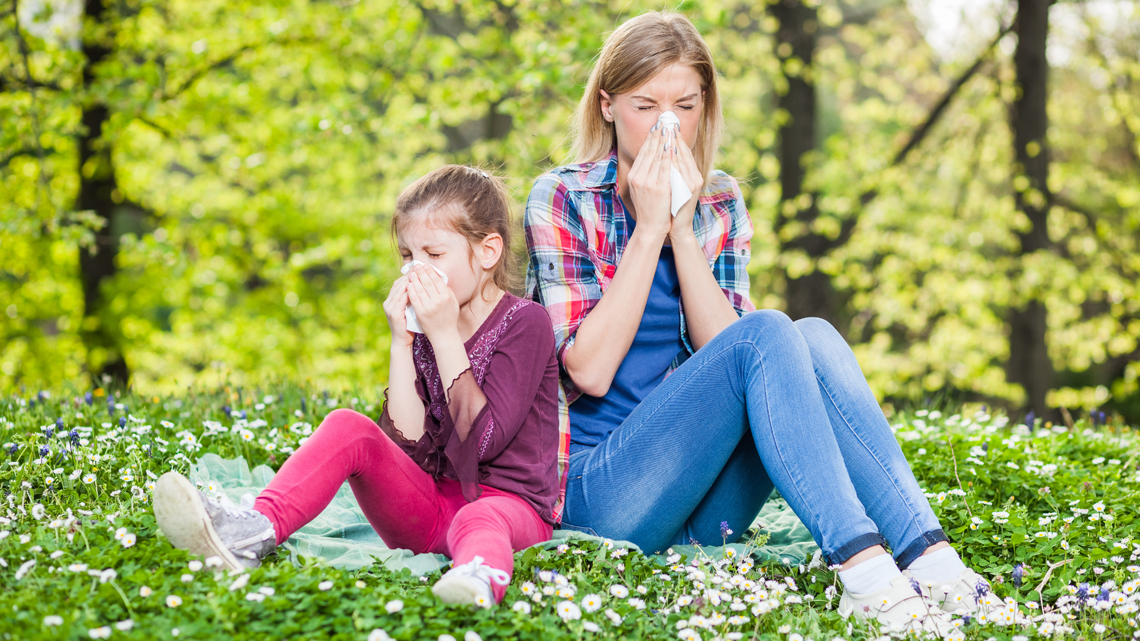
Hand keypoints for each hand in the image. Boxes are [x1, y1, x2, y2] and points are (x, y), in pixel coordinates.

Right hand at [382, 273, 413, 347]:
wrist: (403, 340)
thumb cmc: (410, 324)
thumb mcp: (411, 308)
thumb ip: (413, 297)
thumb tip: (424, 285)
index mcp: (392, 299)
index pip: (400, 282)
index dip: (409, 274)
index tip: (420, 268)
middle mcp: (388, 301)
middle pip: (399, 284)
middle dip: (410, 275)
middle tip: (420, 267)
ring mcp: (389, 307)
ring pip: (400, 290)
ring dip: (410, 281)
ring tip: (419, 275)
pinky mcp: (393, 313)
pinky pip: (401, 300)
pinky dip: (409, 293)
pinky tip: (417, 288)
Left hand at [406, 265, 460, 345]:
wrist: (444, 335)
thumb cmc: (449, 319)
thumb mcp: (454, 304)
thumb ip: (449, 291)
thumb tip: (441, 279)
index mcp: (447, 297)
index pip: (437, 280)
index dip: (431, 271)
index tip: (426, 266)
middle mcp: (438, 301)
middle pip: (427, 282)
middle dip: (421, 272)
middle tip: (416, 266)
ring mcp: (429, 307)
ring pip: (419, 289)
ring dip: (414, 279)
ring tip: (411, 273)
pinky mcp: (421, 312)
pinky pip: (414, 299)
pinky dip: (411, 290)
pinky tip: (408, 285)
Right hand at [626, 122, 673, 240]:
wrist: (650, 228)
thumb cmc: (649, 210)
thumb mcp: (642, 190)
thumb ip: (645, 175)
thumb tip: (652, 159)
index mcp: (634, 176)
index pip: (643, 152)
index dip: (650, 138)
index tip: (657, 126)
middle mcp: (638, 177)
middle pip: (649, 151)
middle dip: (658, 135)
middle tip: (665, 121)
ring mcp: (647, 182)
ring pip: (657, 156)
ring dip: (664, 140)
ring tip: (670, 128)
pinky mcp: (658, 187)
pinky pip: (664, 167)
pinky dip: (668, 155)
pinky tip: (673, 146)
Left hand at [669, 126, 704, 241]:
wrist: (678, 226)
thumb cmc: (673, 206)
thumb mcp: (674, 186)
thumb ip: (673, 171)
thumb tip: (666, 154)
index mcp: (693, 174)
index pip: (684, 152)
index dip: (677, 138)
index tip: (669, 125)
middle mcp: (695, 177)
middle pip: (685, 152)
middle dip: (675, 137)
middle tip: (667, 122)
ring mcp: (694, 182)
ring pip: (684, 159)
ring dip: (675, 143)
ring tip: (667, 130)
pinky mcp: (691, 189)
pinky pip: (681, 170)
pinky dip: (676, 159)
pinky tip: (670, 149)